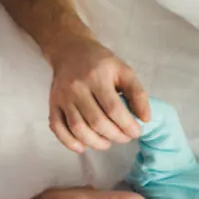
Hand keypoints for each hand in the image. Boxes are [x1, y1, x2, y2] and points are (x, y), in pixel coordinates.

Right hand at [47, 36, 150, 152]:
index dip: (127, 125)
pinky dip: (69, 142)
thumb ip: (138, 93)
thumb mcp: (123, 70)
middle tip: (124, 138)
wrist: (70, 51)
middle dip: (115, 136)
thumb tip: (145, 119)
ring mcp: (62, 97)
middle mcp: (77, 87)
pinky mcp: (53, 104)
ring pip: (78, 128)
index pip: (113, 109)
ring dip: (95, 142)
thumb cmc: (100, 63)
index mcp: (97, 76)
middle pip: (96, 121)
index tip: (136, 132)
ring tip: (108, 143)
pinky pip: (58, 128)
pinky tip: (83, 147)